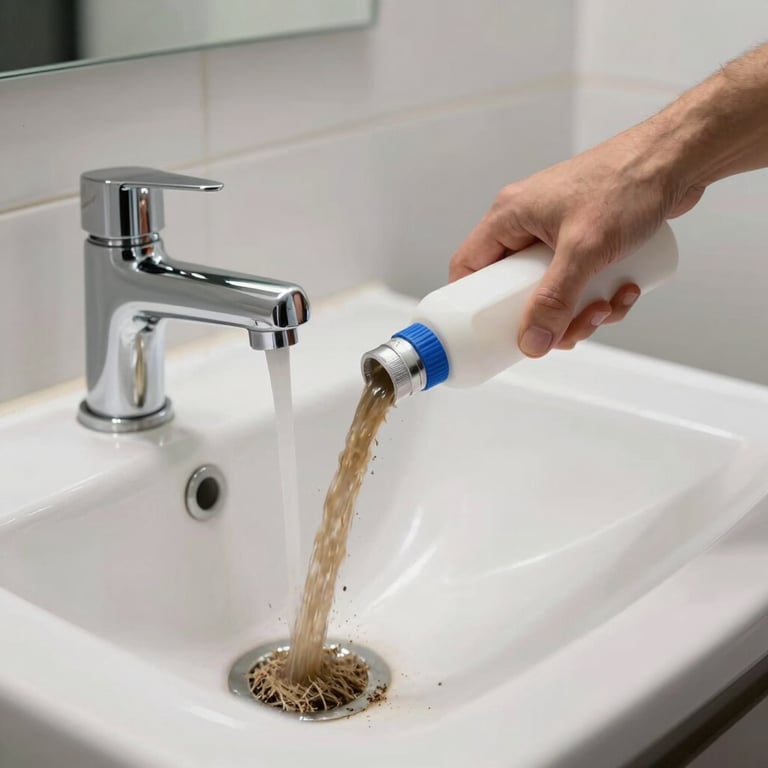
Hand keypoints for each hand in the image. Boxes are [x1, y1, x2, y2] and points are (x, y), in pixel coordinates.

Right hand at [449, 127, 704, 356]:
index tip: (493, 333)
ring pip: (551, 290)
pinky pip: (578, 281)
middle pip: (514, 289)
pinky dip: (599, 295)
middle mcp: (527, 224)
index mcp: (509, 216)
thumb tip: (532, 343)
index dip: (474, 305)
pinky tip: (624, 290)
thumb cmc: (628, 183)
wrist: (678, 158)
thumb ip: (555, 299)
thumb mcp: (585, 249)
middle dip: (547, 316)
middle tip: (572, 328)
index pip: (469, 266)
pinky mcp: (584, 238)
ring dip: (579, 311)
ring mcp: (556, 232)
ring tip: (608, 305)